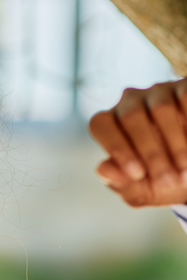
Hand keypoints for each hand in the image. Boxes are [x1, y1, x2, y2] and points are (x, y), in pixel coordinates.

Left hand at [89, 79, 186, 206]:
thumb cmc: (162, 181)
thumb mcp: (141, 191)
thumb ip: (121, 183)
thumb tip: (103, 169)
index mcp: (112, 124)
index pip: (101, 124)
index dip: (117, 148)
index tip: (137, 174)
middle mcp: (130, 102)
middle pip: (131, 117)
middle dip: (151, 153)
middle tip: (167, 181)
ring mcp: (158, 92)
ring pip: (161, 108)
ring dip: (175, 144)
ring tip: (185, 171)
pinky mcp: (184, 88)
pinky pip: (185, 99)